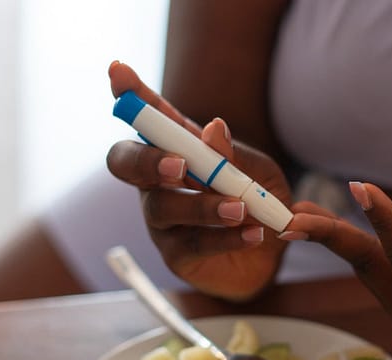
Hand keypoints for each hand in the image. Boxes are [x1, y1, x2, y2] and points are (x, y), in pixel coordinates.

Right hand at [106, 61, 292, 300]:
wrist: (273, 256)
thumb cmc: (260, 204)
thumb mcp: (259, 172)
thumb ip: (235, 155)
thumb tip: (213, 128)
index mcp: (178, 149)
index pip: (150, 118)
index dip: (131, 96)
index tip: (118, 72)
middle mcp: (158, 182)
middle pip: (125, 162)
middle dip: (147, 159)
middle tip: (180, 165)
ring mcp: (162, 220)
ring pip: (162, 207)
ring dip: (202, 206)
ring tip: (241, 209)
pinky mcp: (176, 255)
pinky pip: (192, 243)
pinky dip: (224, 237)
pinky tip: (253, 234)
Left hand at [283, 182, 391, 359]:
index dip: (386, 222)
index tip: (359, 188)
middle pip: (370, 267)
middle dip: (330, 238)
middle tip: (291, 213)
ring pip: (364, 269)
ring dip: (331, 240)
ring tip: (298, 210)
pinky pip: (372, 271)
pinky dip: (348, 247)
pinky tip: (329, 226)